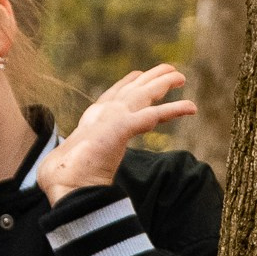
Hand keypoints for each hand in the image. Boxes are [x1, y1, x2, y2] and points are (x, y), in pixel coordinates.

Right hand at [37, 65, 196, 200]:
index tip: (137, 76)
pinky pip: (155, 115)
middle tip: (169, 70)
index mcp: (91, 122)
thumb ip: (85, 161)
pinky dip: (174, 109)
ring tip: (180, 77)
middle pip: (131, 90)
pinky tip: (191, 108)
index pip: (112, 97)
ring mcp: (111, 118)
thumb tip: (83, 175)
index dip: (126, 85)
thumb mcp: (76, 164)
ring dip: (163, 84)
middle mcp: (101, 114)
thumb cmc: (66, 179)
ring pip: (144, 95)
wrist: (65, 185)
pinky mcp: (121, 127)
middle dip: (150, 78)